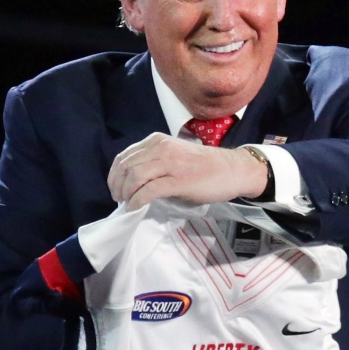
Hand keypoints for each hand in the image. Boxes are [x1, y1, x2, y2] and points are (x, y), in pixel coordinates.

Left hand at [108, 133, 268, 210]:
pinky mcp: (178, 180)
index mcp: (158, 141)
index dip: (115, 175)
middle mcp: (162, 148)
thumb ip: (156, 161)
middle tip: (120, 200)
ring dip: (126, 194)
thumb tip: (134, 181)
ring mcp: (170, 164)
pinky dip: (137, 201)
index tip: (117, 189)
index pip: (124, 156)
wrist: (233, 170)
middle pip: (126, 167)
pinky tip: (136, 208)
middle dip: (117, 186)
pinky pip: (148, 191)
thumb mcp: (175, 155)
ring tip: (128, 204)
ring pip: (134, 177)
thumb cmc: (205, 167)